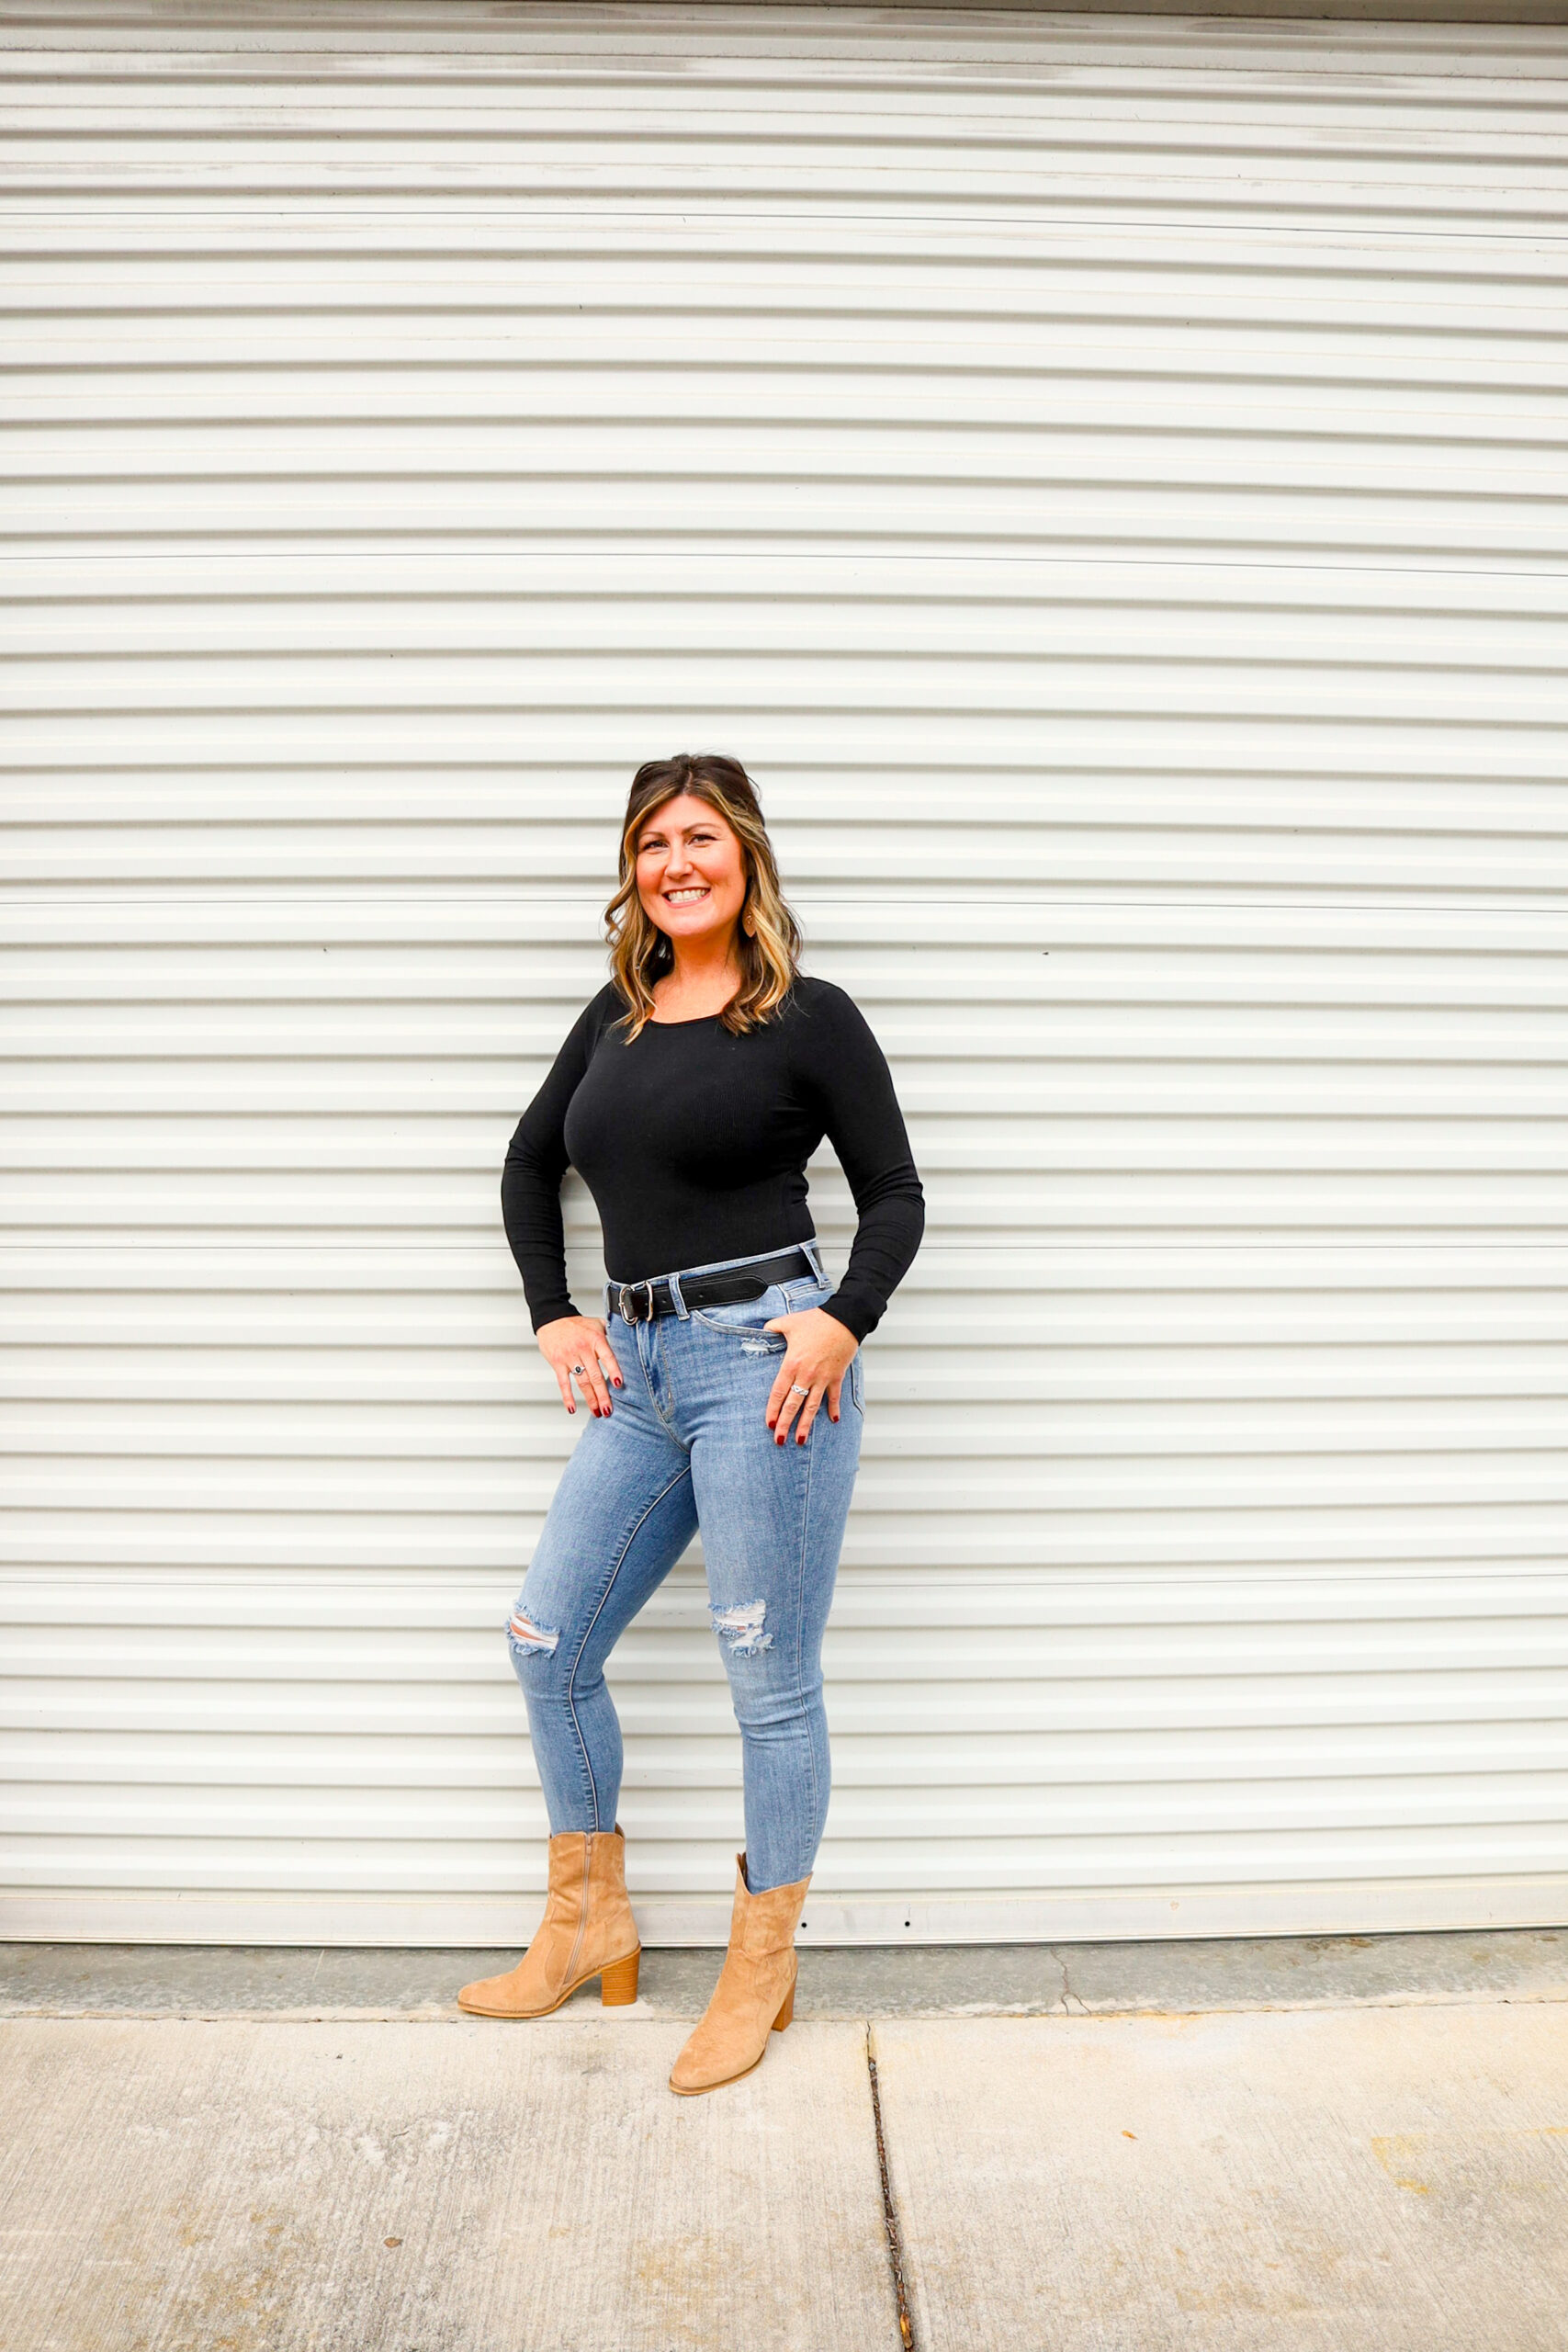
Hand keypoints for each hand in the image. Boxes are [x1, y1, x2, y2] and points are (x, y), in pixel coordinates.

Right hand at [537, 1314, 622, 1417]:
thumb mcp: (597, 1323)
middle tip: (608, 1410)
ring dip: (590, 1399)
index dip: (614, 1371)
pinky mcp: (557, 1363)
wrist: (552, 1318)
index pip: (608, 1357)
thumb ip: (611, 1333)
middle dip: (603, 1395)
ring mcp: (570, 1357)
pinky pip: (563, 1383)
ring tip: (597, 1411)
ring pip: (582, 1382)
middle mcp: (583, 1349)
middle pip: (595, 1376)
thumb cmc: (576, 1324)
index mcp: (596, 1339)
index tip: (619, 1384)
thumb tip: (628, 1342)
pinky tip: (572, 1408)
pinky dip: (567, 1397)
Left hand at [763, 1307, 858, 1444]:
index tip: (769, 1424)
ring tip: (800, 1440)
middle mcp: (806, 1375)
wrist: (843, 1319)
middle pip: (792, 1405)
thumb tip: (763, 1329)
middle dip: (785, 1425)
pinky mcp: (836, 1376)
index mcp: (791, 1364)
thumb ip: (772, 1327)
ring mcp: (822, 1378)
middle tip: (779, 1441)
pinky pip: (833, 1397)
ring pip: (812, 1407)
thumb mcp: (788, 1322)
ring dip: (805, 1425)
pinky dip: (834, 1409)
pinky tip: (833, 1420)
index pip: (778, 1392)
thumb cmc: (816, 1320)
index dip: (773, 1410)